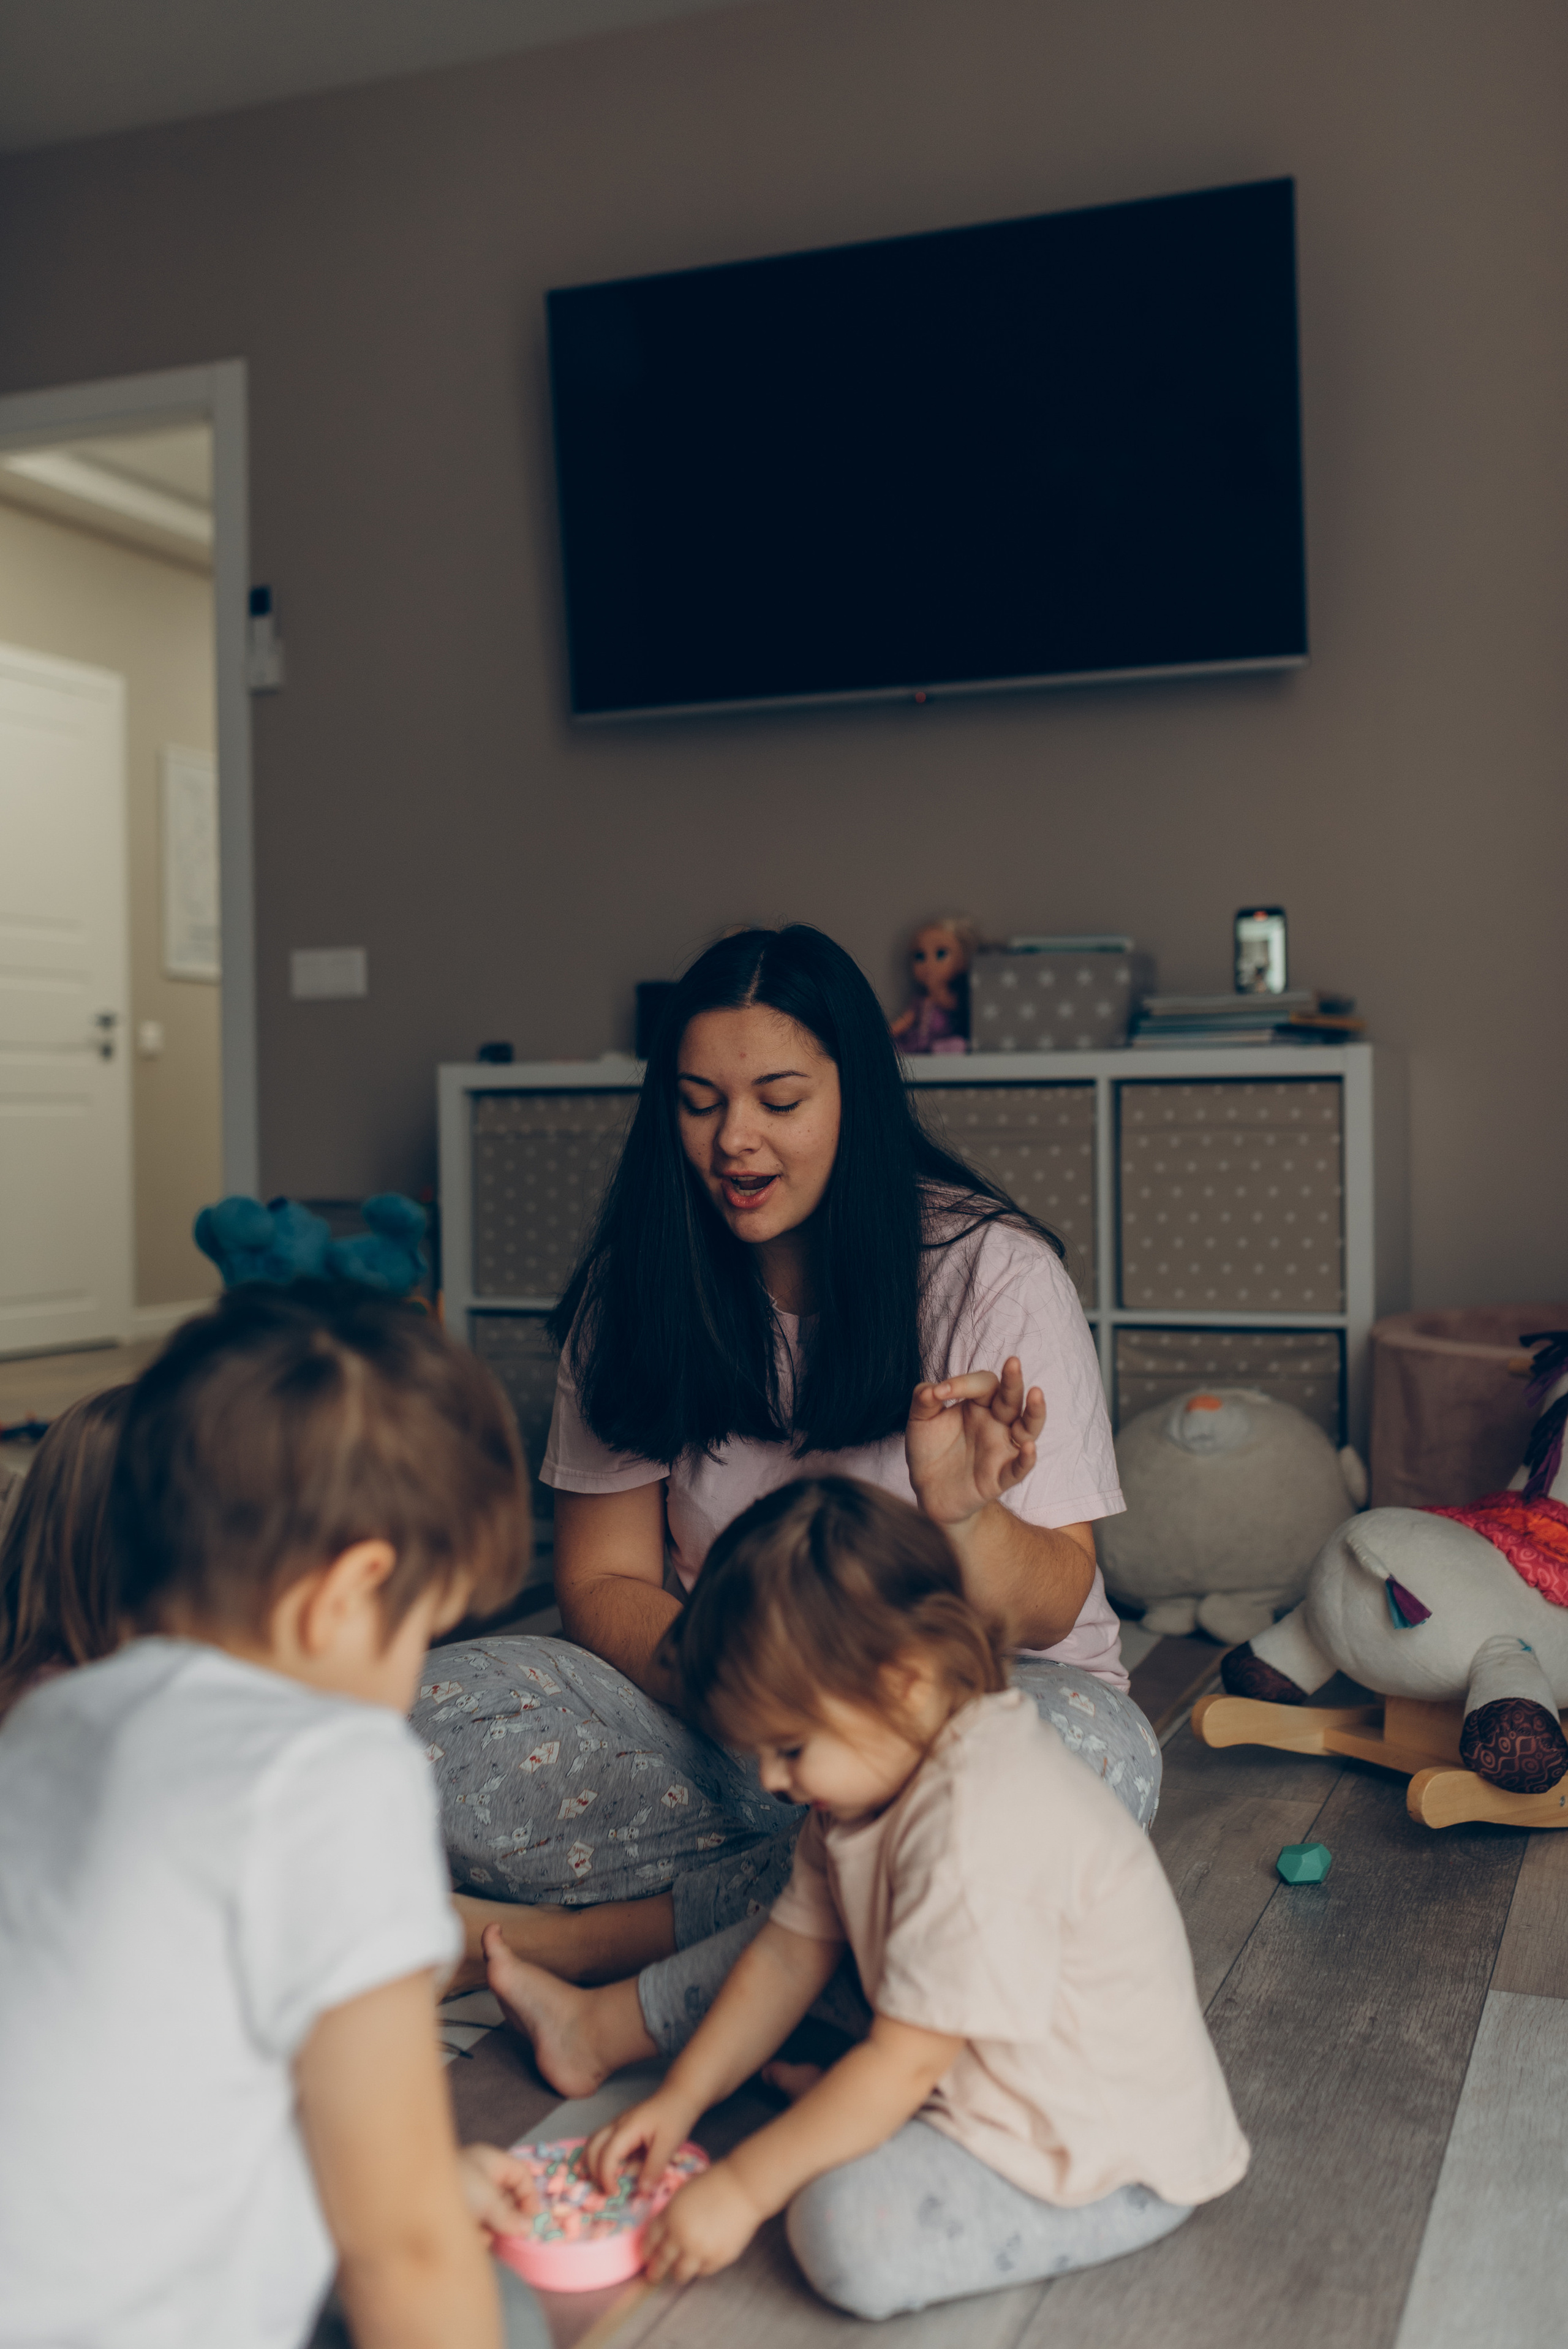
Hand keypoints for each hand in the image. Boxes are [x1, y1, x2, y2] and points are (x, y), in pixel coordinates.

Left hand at [455, 2142, 536, 2237]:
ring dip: (491, 2229)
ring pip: (491, 2216)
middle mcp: (479, 2176)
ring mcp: (467, 2195)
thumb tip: (527, 2229)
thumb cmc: (452, 2187)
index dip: (530, 2196)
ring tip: (484, 2235)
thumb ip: (508, 2215)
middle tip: (511, 2234)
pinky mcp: (455, 2214)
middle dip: (508, 2217)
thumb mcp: (486, 2199)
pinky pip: (475, 2226)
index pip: (520, 2174)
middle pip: (507, 2197)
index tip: (532, 2221)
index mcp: (489, 2162)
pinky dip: (476, 2235)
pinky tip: (470, 2239)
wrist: (409, 2202)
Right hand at [587, 2091, 698, 2194]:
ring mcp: (616, 2124)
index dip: (606, 2177)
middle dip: (593, 2171)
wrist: (679, 2096)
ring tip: (594, 2181)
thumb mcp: (669, 2144)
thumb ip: (654, 2168)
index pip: (607, 2156)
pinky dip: (597, 2155)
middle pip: (593, 2148)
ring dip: (590, 2162)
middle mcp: (616, 2125)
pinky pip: (601, 2140)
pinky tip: (603, 2167)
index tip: (614, 2194)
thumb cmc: (675, 2118)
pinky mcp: (620, 2126)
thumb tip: (641, 2191)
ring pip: (593, 2142)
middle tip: (603, 2191)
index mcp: (627, 2129)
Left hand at [642, 2160, 763, 2284]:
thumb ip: (671, 2215)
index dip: (646, 2252)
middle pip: (661, 2261)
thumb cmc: (714, 2184)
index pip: (650, 2241)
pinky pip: (703, 2271)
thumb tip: (664, 2234)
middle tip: (653, 2276)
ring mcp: (699, 2250)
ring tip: (678, 2272)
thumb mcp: (683, 2194)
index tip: (645, 2258)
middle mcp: (681, 2237)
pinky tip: (701, 2261)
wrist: (743, 2188)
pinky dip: (700, 2267)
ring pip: (680, 2273)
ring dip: (678, 2273)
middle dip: (655, 2271)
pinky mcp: (717, 2259)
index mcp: (670, 2217)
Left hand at [905, 1358, 1044, 1528]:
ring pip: (1028, 1428)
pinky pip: (1019, 1467)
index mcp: (979, 1404)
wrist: (928, 1490)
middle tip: (1013, 1362)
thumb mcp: (920, 1420)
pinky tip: (1029, 1448)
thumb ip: (923, 1399)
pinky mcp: (1001, 1476)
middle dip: (1013, 1381)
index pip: (984, 1384)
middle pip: (1011, 1398)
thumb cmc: (930, 1449)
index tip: (939, 1393)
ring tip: (1036, 1394)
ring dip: (1034, 1412)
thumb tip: (931, 1389)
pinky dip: (1026, 1459)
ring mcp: (1002, 1448)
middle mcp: (996, 1422)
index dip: (964, 1383)